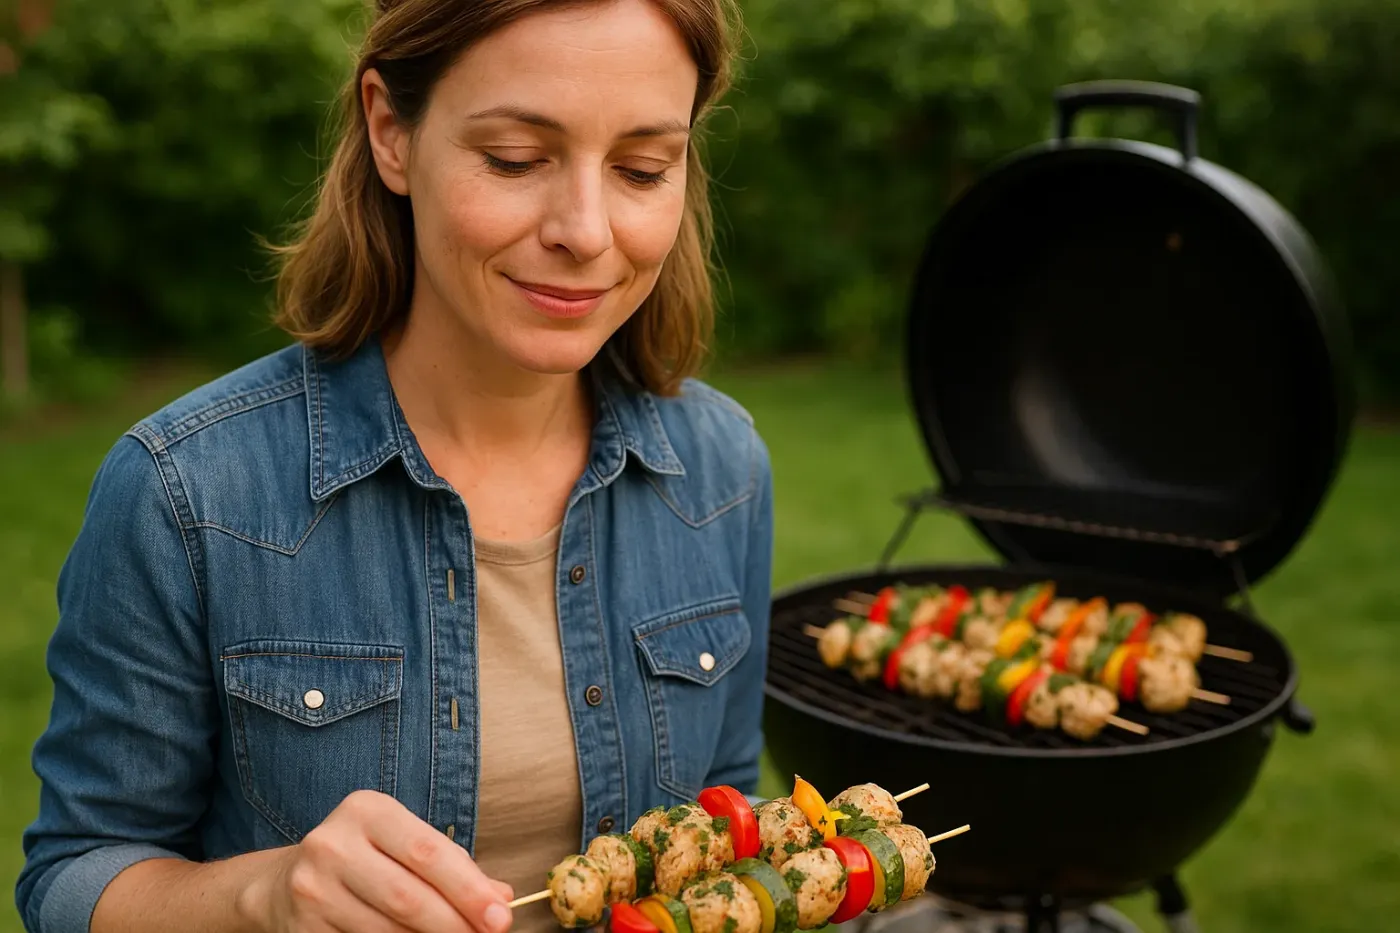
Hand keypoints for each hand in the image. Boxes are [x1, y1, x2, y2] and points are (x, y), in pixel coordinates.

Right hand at [241, 790, 514, 932]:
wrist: (284, 884)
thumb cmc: (364, 860)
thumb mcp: (404, 846)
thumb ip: (453, 867)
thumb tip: (501, 897)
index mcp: (366, 810)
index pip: (428, 852)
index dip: (468, 889)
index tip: (500, 916)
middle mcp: (333, 844)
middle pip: (408, 897)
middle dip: (455, 923)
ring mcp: (313, 889)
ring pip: (387, 930)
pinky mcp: (304, 928)